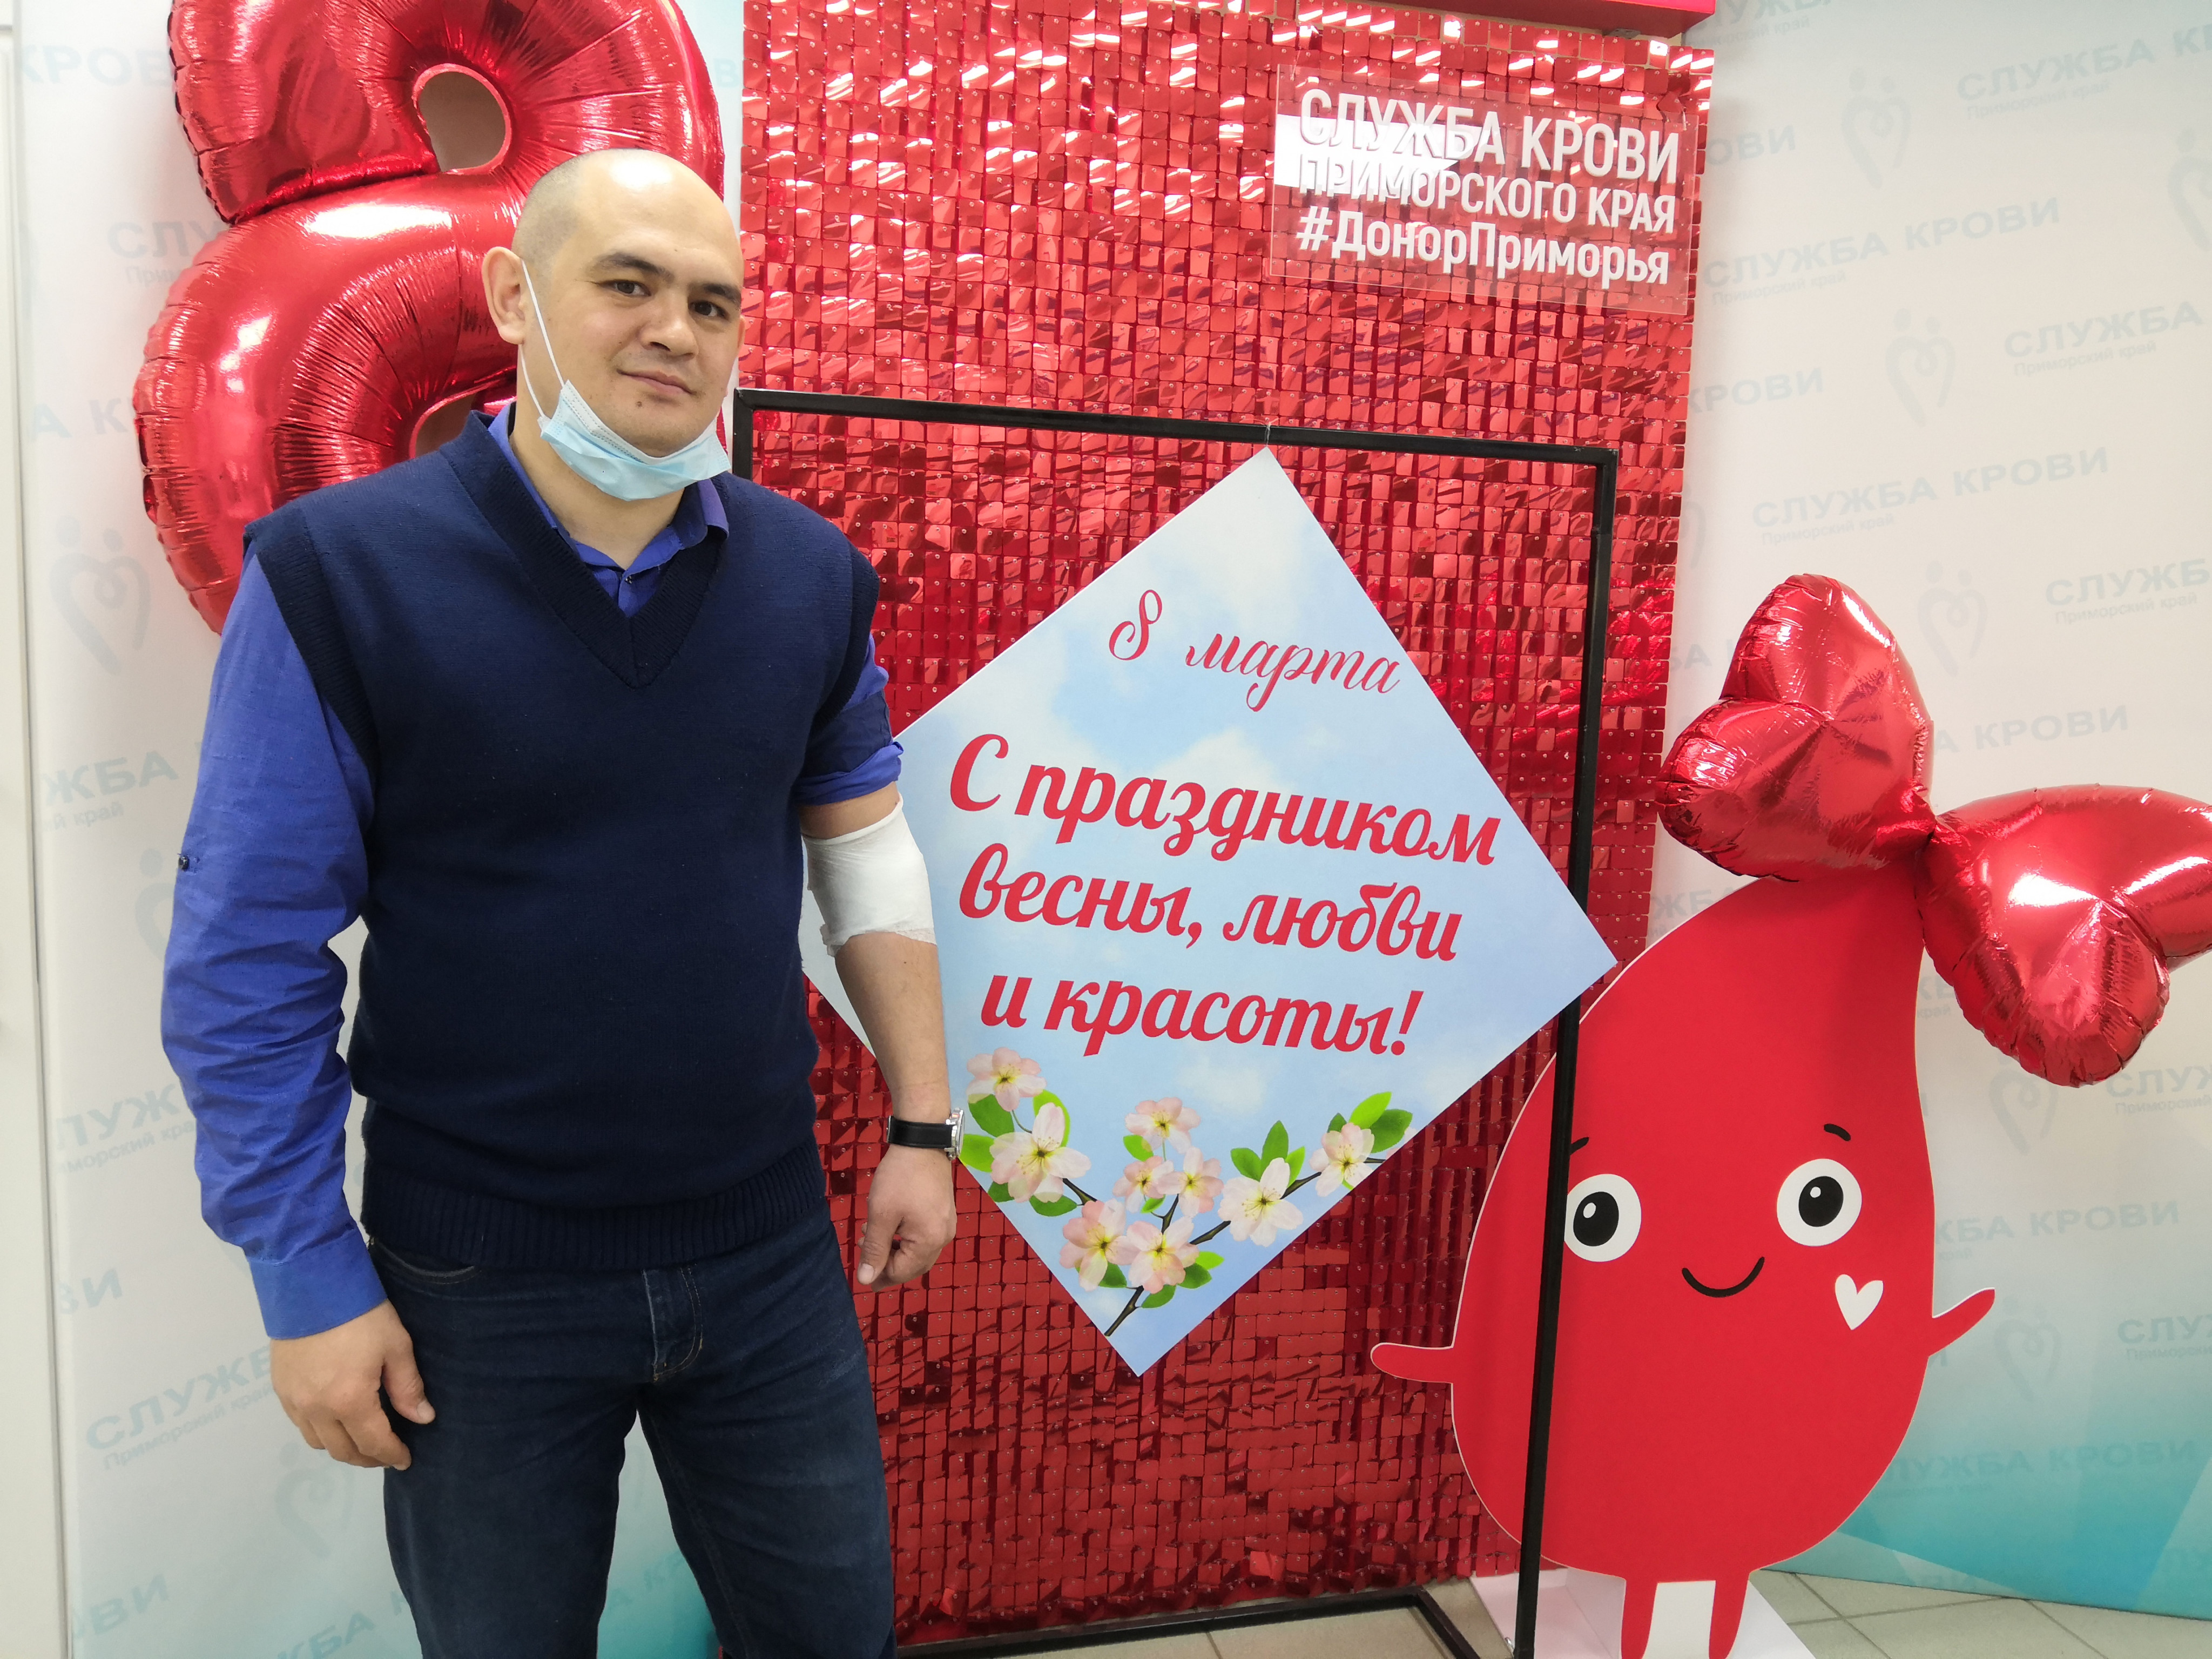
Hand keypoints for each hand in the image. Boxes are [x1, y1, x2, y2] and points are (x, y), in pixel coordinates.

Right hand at [271, 1300, 433, 1469]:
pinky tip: (335, 1420)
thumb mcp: (396, 1345)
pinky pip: (299, 1424)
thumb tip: (422, 1418)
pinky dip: (319, 1431)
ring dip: (341, 1447)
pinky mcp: (280, 1388)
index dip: (391, 1455)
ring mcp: (293, 1400)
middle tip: (385, 1454)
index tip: (405, 1460)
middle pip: (342, 1450)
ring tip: (361, 1440)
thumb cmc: (362, 1313)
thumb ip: (407, 1387)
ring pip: (317, 1442)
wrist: (311, 1284)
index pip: (373, 1443)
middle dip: (367, 1458)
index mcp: (349, 1401)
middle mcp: (317, 1409)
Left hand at [856, 1143, 957, 1289]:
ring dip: (895, 1251)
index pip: (903, 1272)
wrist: (922, 1142)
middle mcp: (944, 1237)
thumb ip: (874, 1249)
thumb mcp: (881, 1215)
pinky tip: (889, 1228)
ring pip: (919, 1252)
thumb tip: (865, 1280)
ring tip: (869, 1238)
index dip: (880, 1276)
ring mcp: (947, 1225)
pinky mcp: (944, 1213)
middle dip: (888, 1266)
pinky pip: (925, 1237)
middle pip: (914, 1265)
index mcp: (930, 1241)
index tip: (860, 1274)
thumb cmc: (899, 1178)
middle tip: (864, 1259)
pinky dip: (905, 1240)